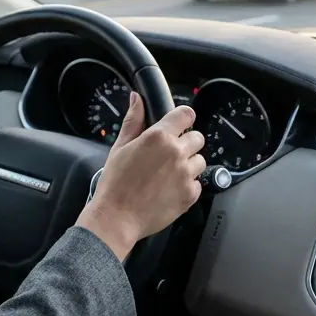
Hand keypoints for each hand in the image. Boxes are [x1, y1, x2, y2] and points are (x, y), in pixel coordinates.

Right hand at [75, 94, 205, 259]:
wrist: (117, 217)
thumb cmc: (115, 183)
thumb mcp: (120, 147)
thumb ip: (133, 120)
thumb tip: (137, 99)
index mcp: (159, 137)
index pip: (186, 114)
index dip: (183, 119)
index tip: (179, 125)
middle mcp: (176, 153)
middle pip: (198, 138)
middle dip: (186, 143)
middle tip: (168, 155)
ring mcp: (185, 174)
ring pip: (200, 161)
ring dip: (188, 164)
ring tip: (168, 174)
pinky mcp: (190, 194)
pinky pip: (197, 183)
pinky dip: (187, 185)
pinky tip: (169, 189)